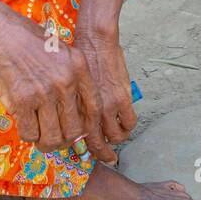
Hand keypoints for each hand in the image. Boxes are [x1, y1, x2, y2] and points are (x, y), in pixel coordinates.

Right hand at [0, 9, 114, 162]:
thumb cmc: (26, 41)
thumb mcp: (61, 51)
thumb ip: (71, 77)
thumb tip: (72, 113)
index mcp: (78, 67)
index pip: (93, 107)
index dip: (88, 127)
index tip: (81, 132)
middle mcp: (66, 81)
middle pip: (75, 129)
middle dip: (65, 140)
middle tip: (56, 140)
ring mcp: (45, 92)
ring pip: (53, 136)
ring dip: (46, 143)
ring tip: (41, 140)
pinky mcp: (23, 100)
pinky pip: (30, 132)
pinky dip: (28, 135)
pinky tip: (26, 127)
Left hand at [72, 31, 136, 157]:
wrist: (94, 42)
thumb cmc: (79, 60)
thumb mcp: (70, 87)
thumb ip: (75, 105)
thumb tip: (77, 121)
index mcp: (75, 110)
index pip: (81, 139)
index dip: (87, 149)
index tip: (92, 154)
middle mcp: (89, 111)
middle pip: (98, 144)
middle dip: (104, 154)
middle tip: (109, 157)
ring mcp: (107, 106)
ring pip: (117, 136)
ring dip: (118, 138)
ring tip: (118, 135)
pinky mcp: (122, 99)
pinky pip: (129, 123)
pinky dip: (128, 125)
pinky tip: (126, 121)